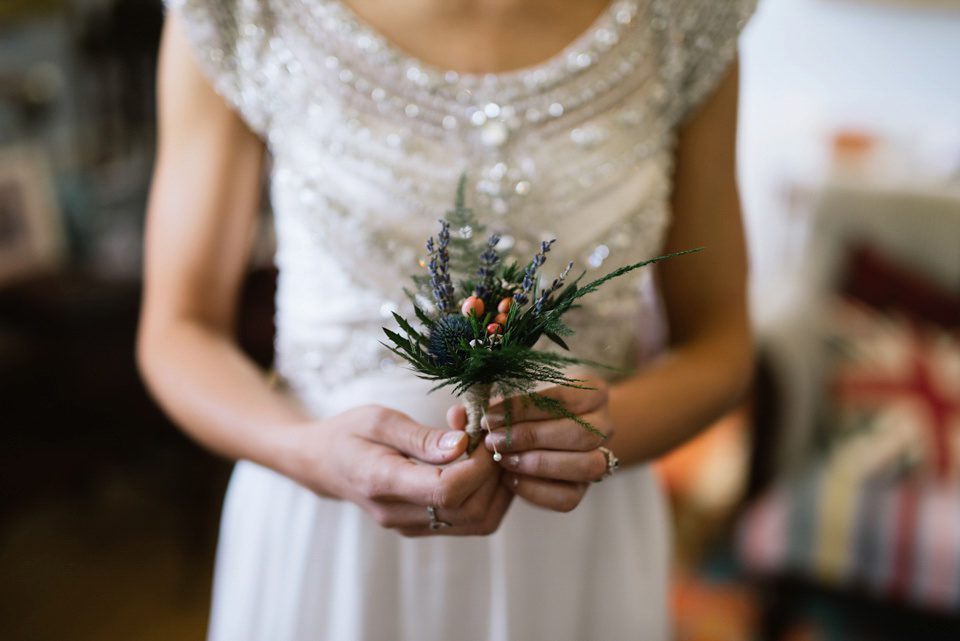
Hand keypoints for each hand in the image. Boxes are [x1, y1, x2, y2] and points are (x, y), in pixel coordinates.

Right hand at [288, 405, 511, 536]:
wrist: (322, 463)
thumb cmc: (349, 433)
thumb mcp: (379, 420)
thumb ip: (421, 436)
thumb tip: (462, 445)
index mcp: (382, 482)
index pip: (447, 491)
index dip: (477, 465)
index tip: (479, 433)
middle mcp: (397, 513)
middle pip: (471, 512)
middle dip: (492, 474)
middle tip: (485, 436)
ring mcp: (410, 525)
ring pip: (478, 522)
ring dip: (494, 486)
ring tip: (481, 448)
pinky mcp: (421, 527)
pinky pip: (469, 520)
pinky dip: (484, 493)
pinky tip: (472, 462)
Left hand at [447, 379, 612, 512]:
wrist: (552, 429)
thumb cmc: (527, 407)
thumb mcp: (512, 394)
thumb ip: (487, 402)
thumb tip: (459, 415)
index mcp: (592, 391)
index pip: (564, 397)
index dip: (525, 408)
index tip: (490, 415)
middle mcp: (604, 424)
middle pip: (580, 433)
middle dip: (531, 438)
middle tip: (494, 441)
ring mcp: (599, 459)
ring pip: (584, 466)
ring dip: (539, 465)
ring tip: (503, 461)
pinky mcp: (583, 489)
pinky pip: (569, 497)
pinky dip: (538, 491)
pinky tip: (511, 480)